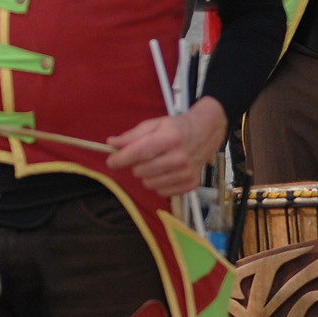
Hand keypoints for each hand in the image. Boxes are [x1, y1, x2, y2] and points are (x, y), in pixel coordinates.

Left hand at [107, 97, 226, 198]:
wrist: (206, 132)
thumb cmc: (179, 128)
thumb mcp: (155, 124)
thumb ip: (132, 135)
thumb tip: (112, 143)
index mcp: (170, 138)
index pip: (139, 152)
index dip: (120, 159)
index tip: (111, 161)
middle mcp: (179, 157)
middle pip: (141, 171)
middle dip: (136, 164)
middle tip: (144, 156)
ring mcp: (186, 173)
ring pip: (149, 183)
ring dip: (148, 175)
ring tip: (157, 163)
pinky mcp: (190, 184)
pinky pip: (162, 192)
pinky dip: (159, 183)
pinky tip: (167, 171)